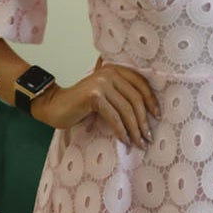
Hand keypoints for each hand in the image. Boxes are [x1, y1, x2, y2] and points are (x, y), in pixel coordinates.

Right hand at [34, 57, 160, 146]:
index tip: (157, 117)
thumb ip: (119, 94)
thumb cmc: (80, 105)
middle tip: (147, 137)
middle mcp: (110, 73)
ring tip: (139, 143)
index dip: (151, 101)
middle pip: (135, 99)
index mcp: (115, 70)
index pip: (141, 84)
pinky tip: (125, 141)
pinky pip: (114, 117)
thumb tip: (146, 111)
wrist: (54, 106)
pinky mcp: (94, 96)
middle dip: (143, 121)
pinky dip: (121, 131)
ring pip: (126, 109)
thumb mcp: (104, 95)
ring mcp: (101, 83)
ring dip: (134, 129)